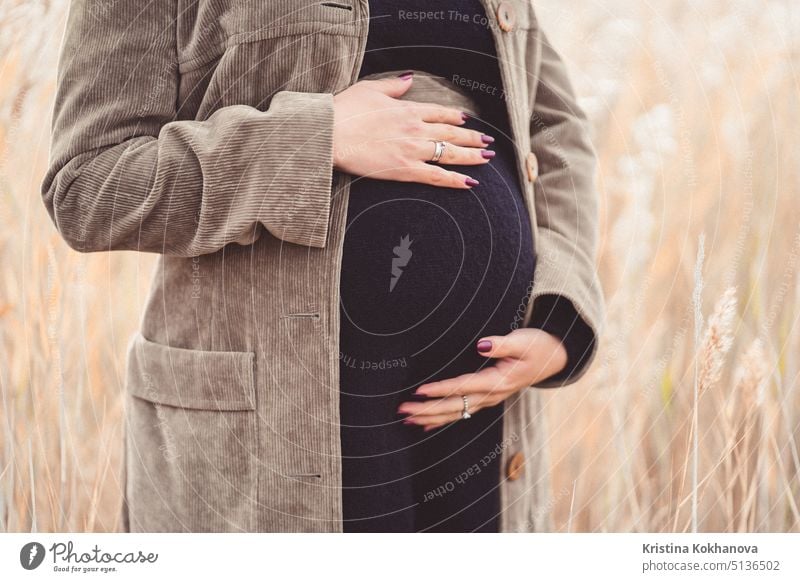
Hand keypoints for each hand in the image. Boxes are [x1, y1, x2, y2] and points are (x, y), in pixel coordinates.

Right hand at [332, 73, 494, 187]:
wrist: (331, 133)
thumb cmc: (344, 111)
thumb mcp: (369, 89)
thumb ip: (393, 86)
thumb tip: (408, 81)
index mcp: (407, 109)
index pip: (440, 112)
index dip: (456, 116)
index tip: (468, 120)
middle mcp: (416, 128)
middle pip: (452, 133)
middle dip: (473, 138)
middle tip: (488, 142)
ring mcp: (413, 149)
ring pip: (450, 153)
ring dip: (472, 156)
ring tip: (487, 158)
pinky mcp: (405, 170)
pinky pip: (437, 176)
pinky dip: (455, 180)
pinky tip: (470, 183)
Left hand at [397, 328, 567, 430]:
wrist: (554, 358)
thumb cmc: (538, 346)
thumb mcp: (523, 341)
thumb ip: (501, 344)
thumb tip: (481, 345)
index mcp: (499, 381)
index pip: (464, 387)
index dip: (442, 389)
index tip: (420, 390)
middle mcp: (492, 395)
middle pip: (455, 406)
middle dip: (428, 409)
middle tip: (403, 409)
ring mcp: (489, 400)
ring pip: (457, 414)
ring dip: (431, 417)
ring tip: (408, 419)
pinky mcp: (487, 399)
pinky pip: (462, 413)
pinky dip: (442, 420)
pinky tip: (425, 425)